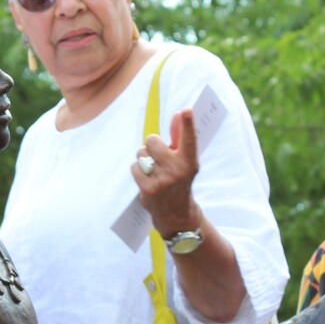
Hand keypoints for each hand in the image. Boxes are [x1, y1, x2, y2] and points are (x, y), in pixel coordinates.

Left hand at [133, 108, 201, 238]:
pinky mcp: (148, 189)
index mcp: (190, 161)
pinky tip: (147, 178)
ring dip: (144, 158)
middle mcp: (178, 170)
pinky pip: (134, 167)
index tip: (186, 111)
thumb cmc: (179, 179)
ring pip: (141, 153)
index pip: (189, 139)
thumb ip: (180, 137)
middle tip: (158, 156)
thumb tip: (178, 114)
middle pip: (152, 140)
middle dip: (152, 145)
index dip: (187, 123)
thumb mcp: (184, 160)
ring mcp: (163, 180)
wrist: (176, 212)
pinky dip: (138, 170)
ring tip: (153, 169)